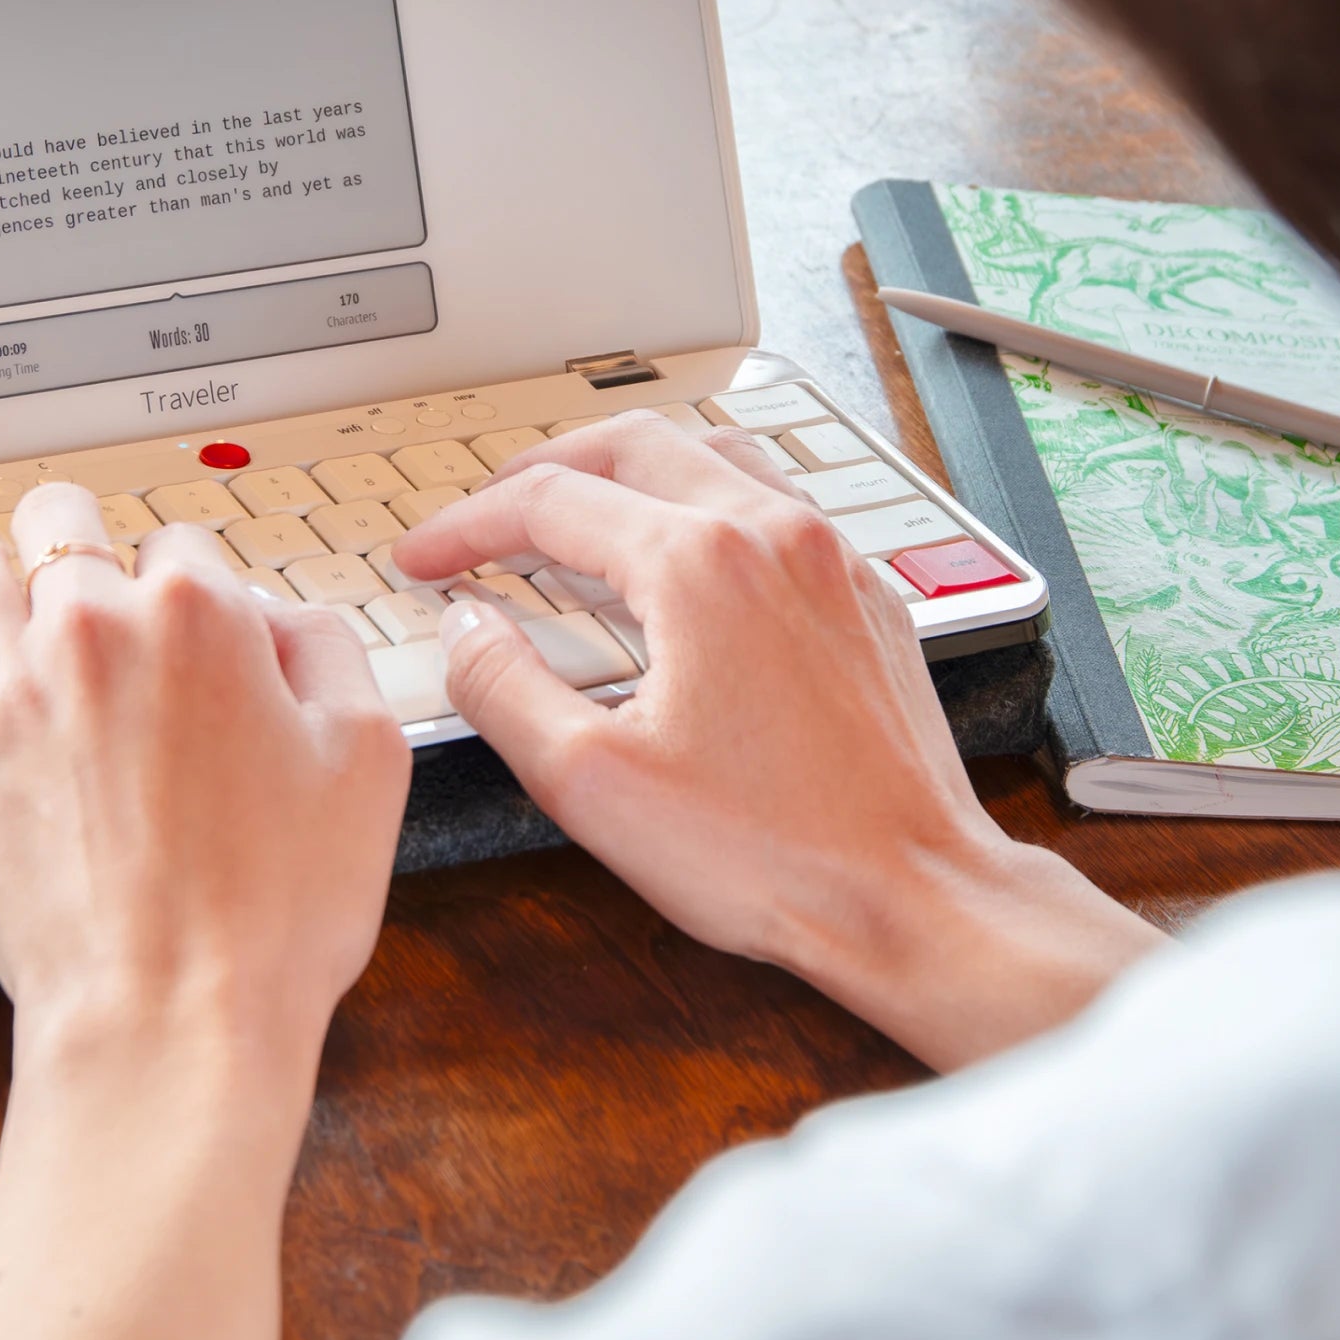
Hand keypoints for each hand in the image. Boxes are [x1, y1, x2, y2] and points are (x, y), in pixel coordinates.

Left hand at [0, 482, 408, 1049]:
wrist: (172, 1021)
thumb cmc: (277, 911)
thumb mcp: (373, 756)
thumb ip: (329, 648)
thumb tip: (280, 617)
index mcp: (199, 616)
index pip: (182, 542)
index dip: (196, 588)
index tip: (196, 636)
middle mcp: (92, 630)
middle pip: (59, 517)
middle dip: (82, 545)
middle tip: (97, 596)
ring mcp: (7, 691)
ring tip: (14, 618)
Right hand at [392, 413, 1160, 1068]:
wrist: (914, 895)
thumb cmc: (772, 854)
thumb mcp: (592, 784)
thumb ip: (505, 687)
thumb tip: (467, 628)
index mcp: (699, 562)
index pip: (550, 501)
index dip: (467, 525)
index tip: (426, 560)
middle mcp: (771, 533)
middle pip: (631, 444)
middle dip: (542, 472)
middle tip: (486, 517)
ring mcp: (829, 558)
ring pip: (712, 453)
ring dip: (630, 472)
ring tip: (578, 518)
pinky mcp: (865, 596)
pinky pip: (772, 504)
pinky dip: (703, 505)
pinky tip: (683, 564)